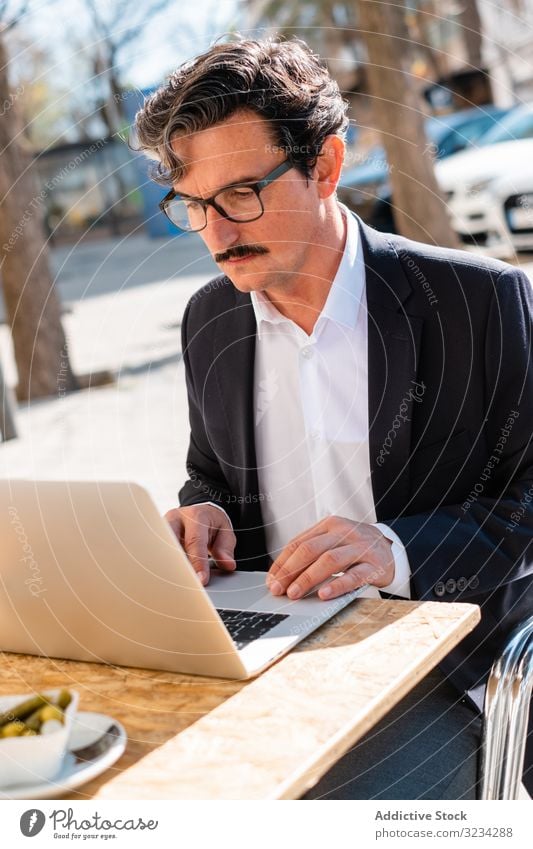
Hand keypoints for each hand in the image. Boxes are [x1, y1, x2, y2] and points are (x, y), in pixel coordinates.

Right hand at [165, 504, 235, 585]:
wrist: (198, 511)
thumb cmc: (211, 523)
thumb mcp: (225, 531)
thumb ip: (225, 548)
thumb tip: (227, 564)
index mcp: (195, 515)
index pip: (194, 541)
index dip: (198, 563)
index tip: (201, 580)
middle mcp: (175, 519)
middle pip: (171, 544)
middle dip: (178, 566)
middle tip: (187, 585)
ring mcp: (162, 527)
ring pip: (160, 549)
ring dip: (168, 568)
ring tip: (177, 585)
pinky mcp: (155, 536)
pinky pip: (157, 553)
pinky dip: (163, 567)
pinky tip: (168, 578)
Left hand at [266, 516, 393, 600]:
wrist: (391, 547)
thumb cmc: (354, 547)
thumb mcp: (333, 541)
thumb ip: (311, 552)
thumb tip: (281, 575)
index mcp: (329, 525)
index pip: (298, 542)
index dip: (282, 563)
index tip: (271, 580)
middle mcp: (344, 532)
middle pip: (310, 549)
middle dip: (290, 571)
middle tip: (278, 589)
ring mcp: (360, 547)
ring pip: (329, 560)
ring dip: (308, 578)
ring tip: (295, 594)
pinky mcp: (375, 564)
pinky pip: (354, 576)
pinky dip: (337, 585)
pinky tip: (324, 594)